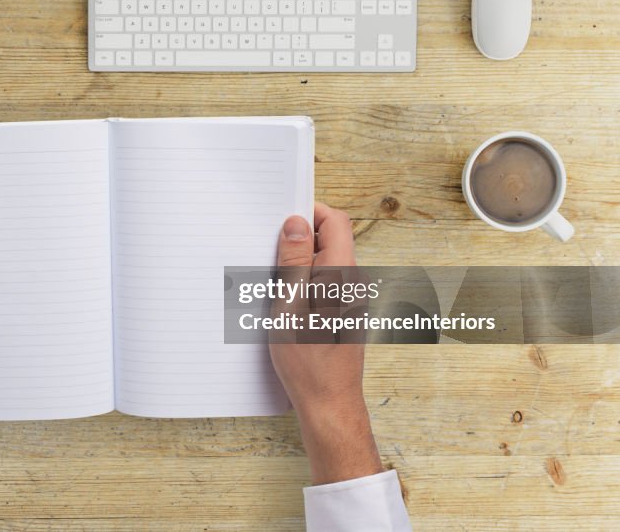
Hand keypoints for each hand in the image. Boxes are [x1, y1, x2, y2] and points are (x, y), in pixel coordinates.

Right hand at [270, 202, 382, 484]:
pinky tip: (281, 304)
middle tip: (269, 255)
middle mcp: (350, 282)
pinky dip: (300, 285)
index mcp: (342, 275)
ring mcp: (346, 298)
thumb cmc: (310, 364)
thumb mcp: (291, 308)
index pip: (335, 221)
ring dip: (296, 265)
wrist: (329, 405)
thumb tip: (296, 224)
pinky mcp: (338, 312)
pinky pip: (319, 284)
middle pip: (327, 239)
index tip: (280, 221)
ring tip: (272, 285)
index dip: (308, 214)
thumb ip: (295, 263)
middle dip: (297, 239)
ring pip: (321, 263)